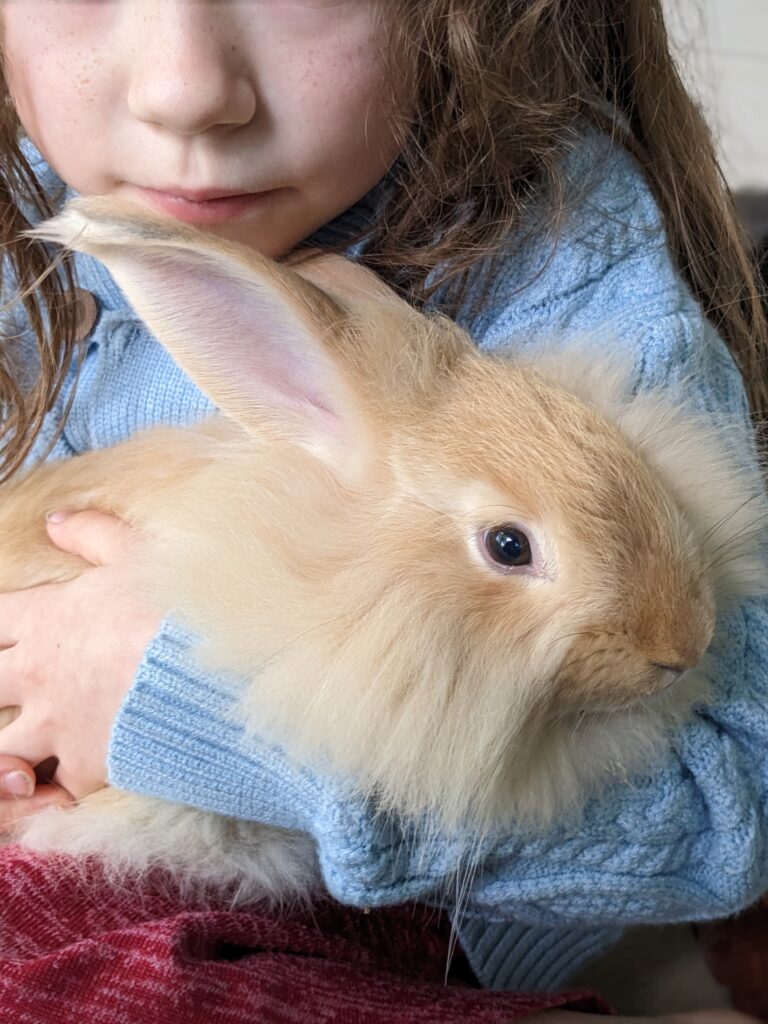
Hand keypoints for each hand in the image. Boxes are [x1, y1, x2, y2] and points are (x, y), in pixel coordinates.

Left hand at [0, 510, 163, 800]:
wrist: (211, 674)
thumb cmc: (177, 608)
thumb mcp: (140, 553)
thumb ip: (94, 535)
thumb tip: (55, 520)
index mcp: (47, 619)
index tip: (5, 629)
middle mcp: (38, 673)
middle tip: (11, 685)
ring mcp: (56, 724)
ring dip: (5, 754)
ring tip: (19, 758)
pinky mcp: (84, 766)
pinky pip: (49, 789)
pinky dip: (47, 792)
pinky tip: (52, 789)